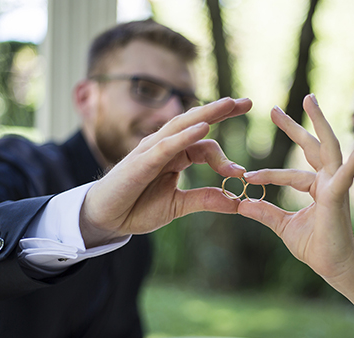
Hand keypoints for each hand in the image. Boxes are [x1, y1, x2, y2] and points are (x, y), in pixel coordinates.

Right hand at [80, 97, 252, 247]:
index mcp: (176, 156)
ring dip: (207, 114)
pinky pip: (166, 145)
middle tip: (247, 102)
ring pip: (182, 126)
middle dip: (222, 112)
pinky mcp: (141, 161)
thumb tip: (238, 202)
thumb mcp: (178, 205)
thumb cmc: (137, 207)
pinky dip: (185, 136)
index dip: (225, 156)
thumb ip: (206, 200)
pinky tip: (203, 129)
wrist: (106, 219)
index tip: (242, 174)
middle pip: (196, 123)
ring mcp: (152, 150)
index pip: (205, 145)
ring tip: (229, 104)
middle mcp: (165, 147)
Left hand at [238, 95, 353, 281]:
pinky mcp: (340, 195)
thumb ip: (265, 212)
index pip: (289, 174)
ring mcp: (337, 185)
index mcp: (316, 187)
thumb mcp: (283, 226)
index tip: (246, 176)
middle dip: (294, 127)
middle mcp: (328, 181)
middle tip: (273, 109)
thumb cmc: (315, 247)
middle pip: (310, 147)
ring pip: (328, 147)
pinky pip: (347, 173)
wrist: (335, 267)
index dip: (267, 175)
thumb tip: (241, 203)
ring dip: (319, 123)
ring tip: (309, 99)